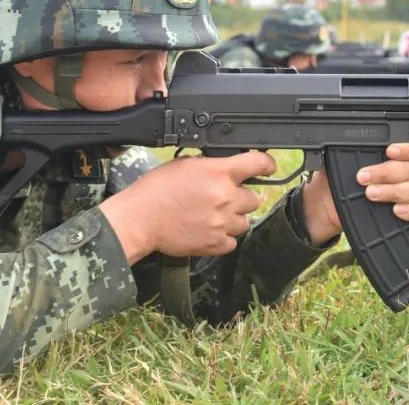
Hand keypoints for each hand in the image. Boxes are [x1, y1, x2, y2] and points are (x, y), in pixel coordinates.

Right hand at [101, 151, 274, 261]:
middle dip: (241, 196)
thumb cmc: (156, 189)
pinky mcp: (215, 244)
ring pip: (245, 221)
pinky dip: (224, 237)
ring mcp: (222, 222)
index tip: (268, 167)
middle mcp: (225, 197)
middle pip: (254, 197)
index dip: (266, 164)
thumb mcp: (185, 164)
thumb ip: (211, 165)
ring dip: (234, 218)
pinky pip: (233, 241)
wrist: (140, 218)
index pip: (258, 164)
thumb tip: (227, 168)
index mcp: (218, 172)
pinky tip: (210, 230)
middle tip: (224, 197)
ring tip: (214, 216)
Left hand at [301, 142, 408, 245]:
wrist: (329, 205)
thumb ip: (347, 148)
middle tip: (363, 177)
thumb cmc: (337, 177)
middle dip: (387, 172)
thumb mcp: (338, 159)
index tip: (389, 151)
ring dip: (394, 191)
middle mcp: (408, 172)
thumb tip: (340, 138)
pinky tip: (395, 211)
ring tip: (370, 194)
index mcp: (397, 154)